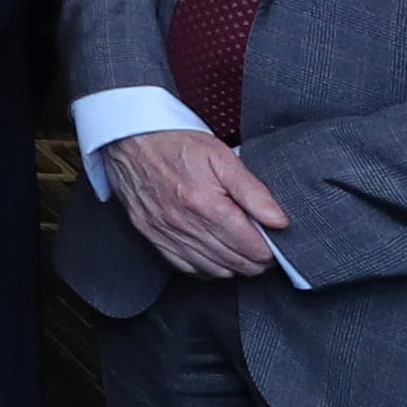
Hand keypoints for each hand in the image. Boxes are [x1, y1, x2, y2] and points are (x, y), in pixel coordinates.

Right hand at [112, 125, 293, 277]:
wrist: (127, 136)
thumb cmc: (175, 142)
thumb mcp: (221, 156)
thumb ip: (253, 191)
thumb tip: (280, 222)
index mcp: (205, 204)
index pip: (253, 248)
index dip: (271, 248)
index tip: (274, 238)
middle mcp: (183, 224)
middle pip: (236, 263)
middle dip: (256, 259)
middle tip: (262, 243)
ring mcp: (165, 233)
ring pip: (215, 270)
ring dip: (234, 264)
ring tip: (240, 247)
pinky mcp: (151, 235)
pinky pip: (187, 268)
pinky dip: (206, 267)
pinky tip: (214, 252)